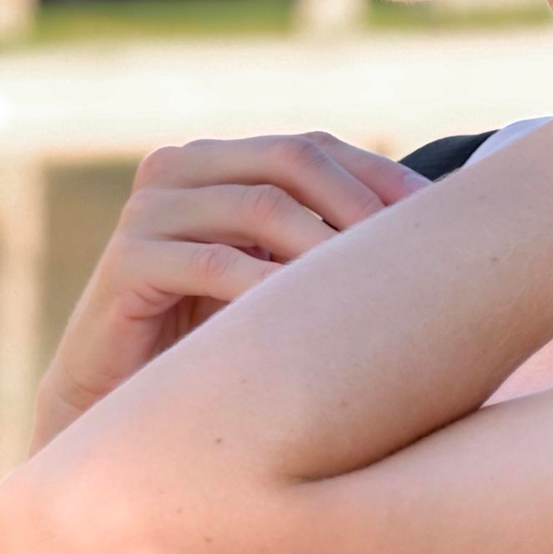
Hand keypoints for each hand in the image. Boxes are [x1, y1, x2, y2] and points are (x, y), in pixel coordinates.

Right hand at [33, 132, 424, 446]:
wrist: (114, 406)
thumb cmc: (208, 346)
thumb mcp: (268, 278)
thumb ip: (316, 240)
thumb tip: (435, 224)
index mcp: (214, 162)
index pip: (310, 147)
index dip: (378, 175)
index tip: (438, 218)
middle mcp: (175, 169)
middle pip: (289, 160)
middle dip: (359, 202)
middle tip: (409, 252)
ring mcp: (146, 211)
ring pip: (259, 206)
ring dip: (326, 245)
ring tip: (373, 288)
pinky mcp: (125, 262)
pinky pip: (215, 264)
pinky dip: (272, 287)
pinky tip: (313, 321)